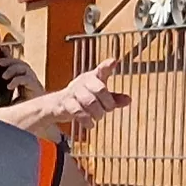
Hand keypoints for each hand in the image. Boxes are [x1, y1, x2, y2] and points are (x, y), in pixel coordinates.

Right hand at [0, 62, 129, 143]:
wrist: (56, 106)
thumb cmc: (81, 98)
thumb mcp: (99, 97)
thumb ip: (114, 98)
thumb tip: (129, 100)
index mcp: (92, 77)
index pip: (101, 70)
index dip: (107, 66)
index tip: (113, 62)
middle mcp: (82, 82)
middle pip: (100, 89)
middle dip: (107, 102)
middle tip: (108, 109)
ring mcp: (72, 92)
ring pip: (89, 102)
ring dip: (97, 113)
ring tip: (98, 117)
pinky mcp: (64, 103)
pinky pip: (77, 111)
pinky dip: (87, 120)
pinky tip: (90, 124)